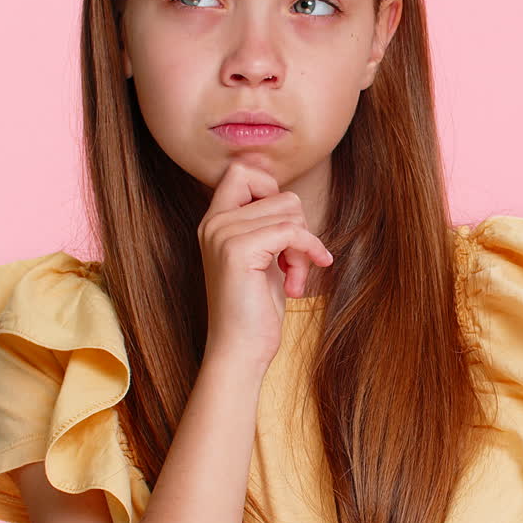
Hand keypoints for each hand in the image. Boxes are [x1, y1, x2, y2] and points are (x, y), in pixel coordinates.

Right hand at [198, 161, 332, 368]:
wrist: (239, 350)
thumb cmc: (255, 309)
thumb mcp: (263, 257)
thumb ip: (268, 225)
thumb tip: (289, 196)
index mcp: (215, 221)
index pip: (242, 171)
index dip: (272, 189)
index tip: (285, 227)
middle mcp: (214, 222)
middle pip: (280, 194)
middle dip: (299, 228)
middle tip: (294, 263)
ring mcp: (223, 234)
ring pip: (291, 211)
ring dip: (304, 247)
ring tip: (291, 278)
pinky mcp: (238, 250)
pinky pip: (292, 231)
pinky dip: (308, 252)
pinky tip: (298, 283)